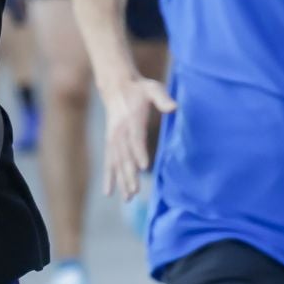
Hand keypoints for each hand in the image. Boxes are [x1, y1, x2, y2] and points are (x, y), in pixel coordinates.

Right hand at [102, 73, 176, 199]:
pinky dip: (108, 177)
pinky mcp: (110, 142)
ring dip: (121, 180)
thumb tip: (174, 107)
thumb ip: (162, 98)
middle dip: (129, 174)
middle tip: (135, 191)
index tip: (143, 167)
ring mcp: (113, 138)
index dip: (139, 152)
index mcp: (131, 118)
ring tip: (128, 197)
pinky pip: (108, 162)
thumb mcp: (152, 88)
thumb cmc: (139, 89)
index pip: (135, 138)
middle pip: (125, 155)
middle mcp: (120, 131)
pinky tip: (109, 193)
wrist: (116, 86)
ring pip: (116, 162)